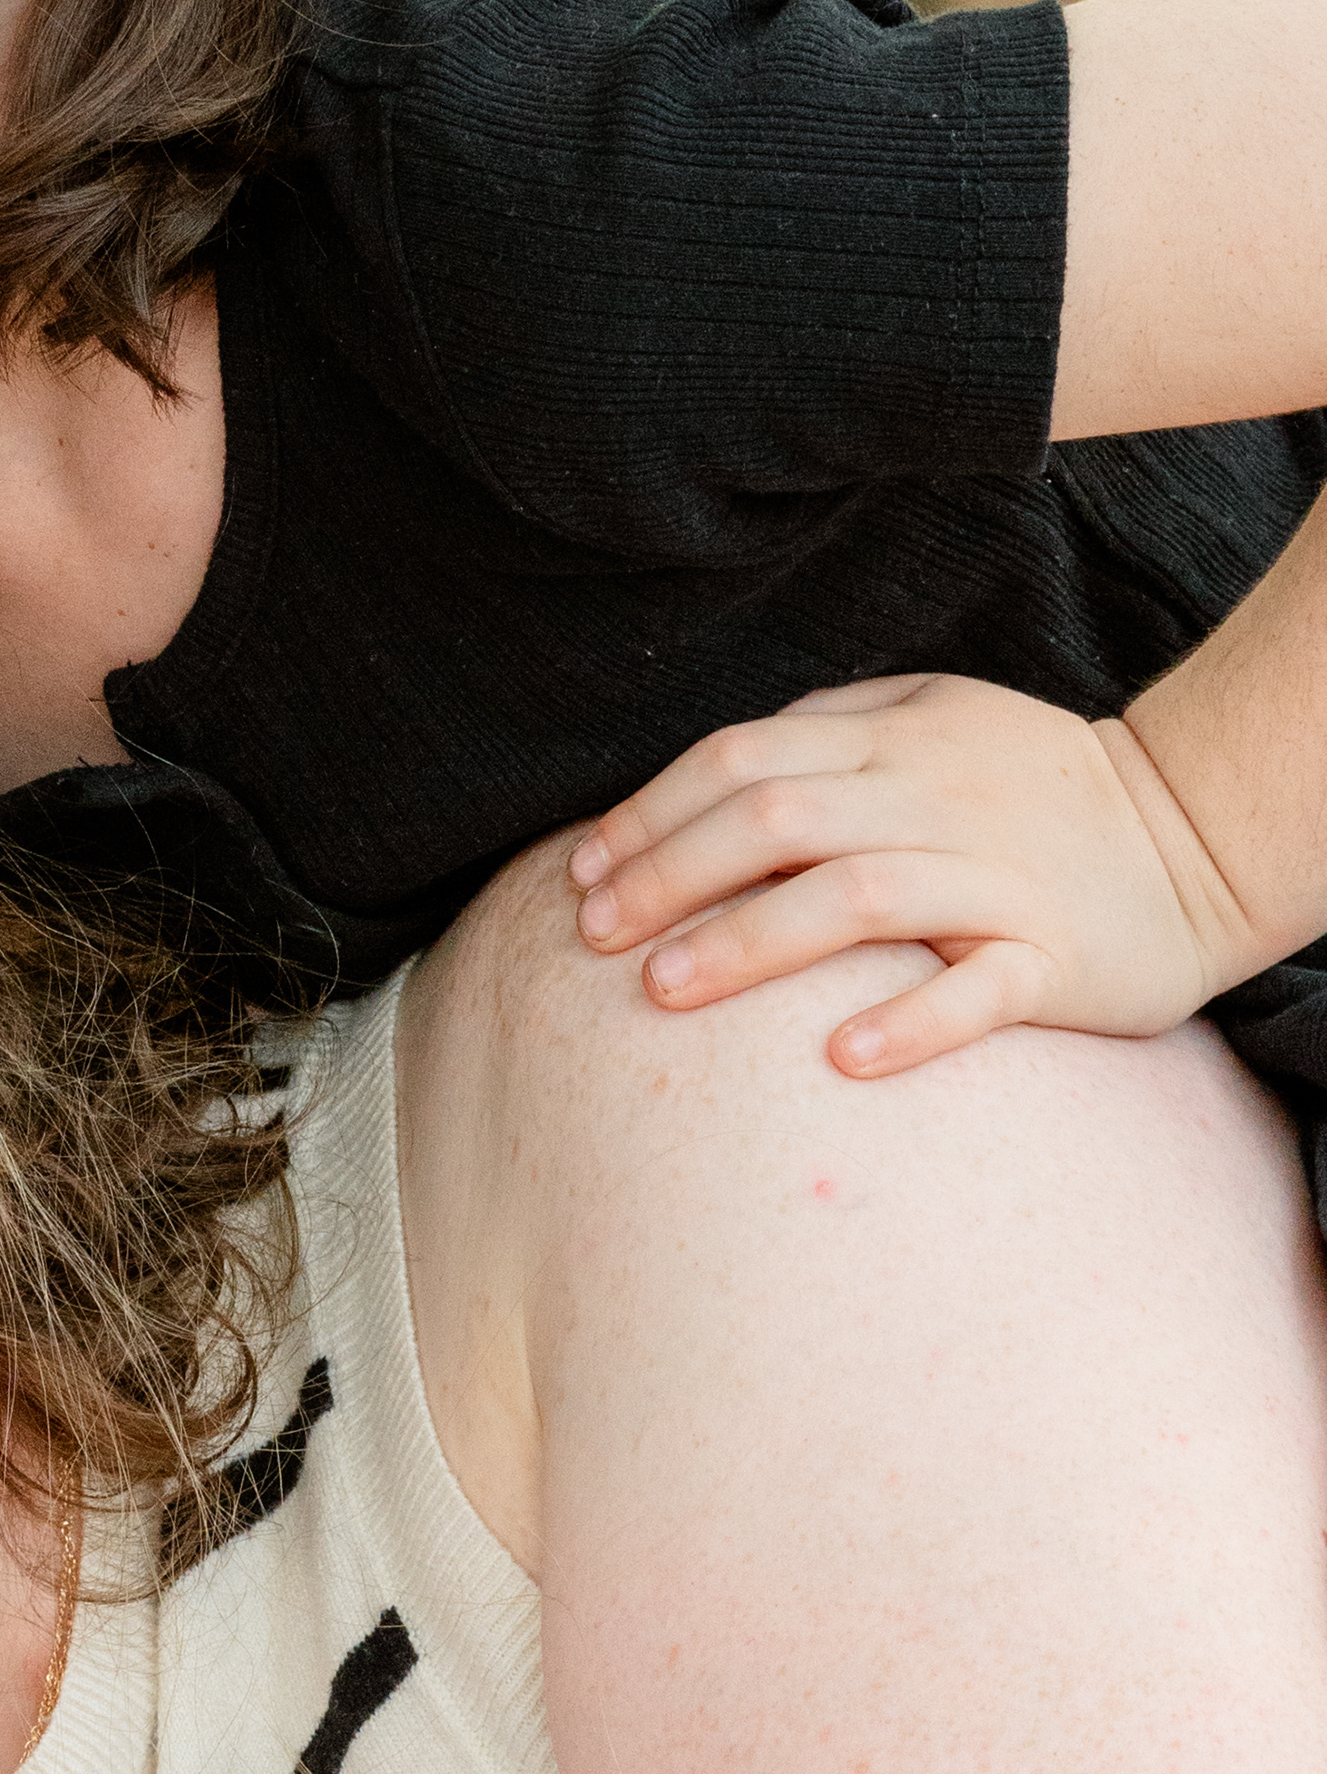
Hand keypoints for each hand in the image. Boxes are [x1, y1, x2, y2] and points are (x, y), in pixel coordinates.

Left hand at [564, 677, 1256, 1075]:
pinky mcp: (1054, 953)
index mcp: (892, 739)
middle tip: (595, 938)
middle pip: (777, 820)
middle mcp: (932, 799)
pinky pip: (980, 987)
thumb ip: (827, 728)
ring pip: (858, 894)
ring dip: (751, 940)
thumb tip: (708, 771)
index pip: (742, 760)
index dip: (650, 814)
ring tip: (665, 990)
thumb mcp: (931, 717)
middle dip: (670, 876)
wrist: (1192, 832)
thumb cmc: (1035, 782)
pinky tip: (839, 1056)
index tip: (582, 874)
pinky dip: (909, 1019)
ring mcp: (996, 876)